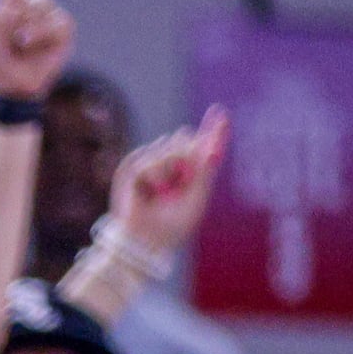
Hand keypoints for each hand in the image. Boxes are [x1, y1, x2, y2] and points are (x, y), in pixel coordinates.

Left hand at [0, 0, 73, 102]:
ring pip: (36, 8)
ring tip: (17, 43)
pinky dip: (38, 35)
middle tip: (4, 36)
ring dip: (20, 31)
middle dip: (7, 20)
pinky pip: (52, 24)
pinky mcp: (63, 26)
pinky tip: (28, 44)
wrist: (10, 84)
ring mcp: (48, 11)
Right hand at [111, 106, 227, 258]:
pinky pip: (149, 156)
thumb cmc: (172, 228)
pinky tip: (152, 188)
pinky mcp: (132, 168)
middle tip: (185, 173)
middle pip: (185, 138)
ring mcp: (150, 164)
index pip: (203, 146)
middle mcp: (170, 165)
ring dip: (170, 168)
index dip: (212, 130)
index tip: (221, 112)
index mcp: (189, 174)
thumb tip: (213, 149)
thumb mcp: (196, 200)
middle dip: (188, 151)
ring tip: (163, 191)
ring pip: (168, 144)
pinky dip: (154, 171)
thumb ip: (205, 173)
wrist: (144, 241)